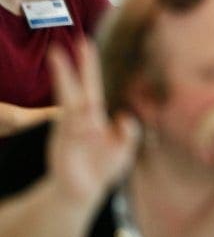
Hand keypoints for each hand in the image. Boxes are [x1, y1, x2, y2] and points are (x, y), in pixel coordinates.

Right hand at [45, 41, 137, 204]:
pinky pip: (71, 132)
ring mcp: (69, 132)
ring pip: (68, 106)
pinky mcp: (64, 147)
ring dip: (65, 85)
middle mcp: (79, 120)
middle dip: (69, 69)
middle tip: (62, 47)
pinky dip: (77, 124)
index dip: (88, 66)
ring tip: (60, 59)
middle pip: (74, 90)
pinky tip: (83, 117)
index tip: (85, 44)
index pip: (91, 85)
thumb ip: (130, 134)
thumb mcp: (125, 150)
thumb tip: (126, 117)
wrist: (83, 193)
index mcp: (94, 116)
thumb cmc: (104, 168)